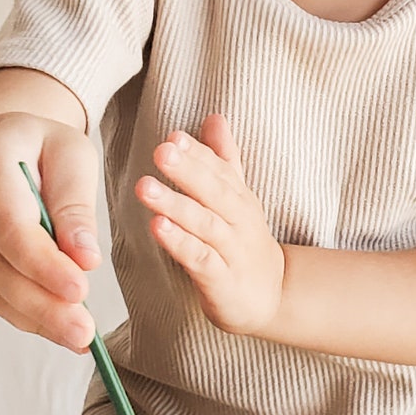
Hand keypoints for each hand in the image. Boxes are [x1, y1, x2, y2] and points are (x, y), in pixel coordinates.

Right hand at [0, 102, 101, 351]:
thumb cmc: (32, 145)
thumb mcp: (68, 152)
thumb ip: (75, 203)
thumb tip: (85, 259)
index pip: (9, 223)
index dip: (43, 263)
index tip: (81, 291)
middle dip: (42, 304)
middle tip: (83, 333)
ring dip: (32, 317)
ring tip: (75, 337)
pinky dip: (18, 312)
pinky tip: (50, 325)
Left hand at [136, 114, 284, 334]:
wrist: (270, 297)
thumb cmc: (244, 242)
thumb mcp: (239, 198)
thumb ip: (224, 159)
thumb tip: (214, 117)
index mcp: (239, 198)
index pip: (220, 170)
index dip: (198, 153)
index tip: (174, 136)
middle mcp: (238, 221)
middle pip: (214, 192)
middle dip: (188, 170)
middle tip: (162, 151)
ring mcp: (231, 251)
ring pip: (205, 224)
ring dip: (176, 205)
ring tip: (145, 187)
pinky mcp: (222, 280)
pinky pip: (200, 260)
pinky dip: (180, 243)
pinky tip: (157, 227)